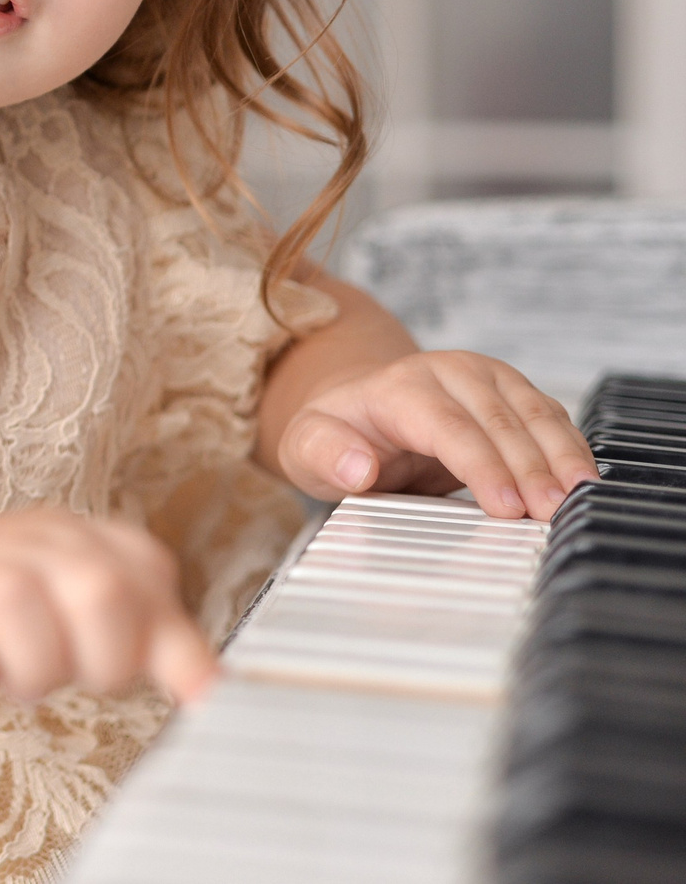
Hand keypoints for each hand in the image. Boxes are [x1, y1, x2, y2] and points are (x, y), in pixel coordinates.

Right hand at [0, 505, 216, 714]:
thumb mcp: (87, 606)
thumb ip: (162, 641)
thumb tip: (218, 689)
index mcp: (81, 537)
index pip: (151, 585)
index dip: (147, 640)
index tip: (111, 654)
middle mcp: (28, 546)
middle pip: (102, 598)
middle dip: (94, 658)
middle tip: (60, 663)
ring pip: (37, 649)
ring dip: (26, 675)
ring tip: (1, 660)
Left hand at [273, 349, 597, 519]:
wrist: (356, 406)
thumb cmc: (336, 433)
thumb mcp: (305, 446)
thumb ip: (324, 454)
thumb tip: (356, 468)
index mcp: (399, 386)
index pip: (448, 426)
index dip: (481, 465)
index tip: (506, 507)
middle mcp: (449, 372)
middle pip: (500, 421)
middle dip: (530, 470)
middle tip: (552, 516)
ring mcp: (487, 378)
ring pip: (535, 414)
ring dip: (561, 457)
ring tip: (579, 500)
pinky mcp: (513, 392)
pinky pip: (549, 418)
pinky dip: (570, 449)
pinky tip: (584, 482)